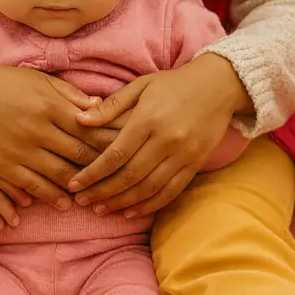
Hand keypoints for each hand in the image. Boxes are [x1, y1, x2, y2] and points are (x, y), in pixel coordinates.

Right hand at [0, 56, 105, 208]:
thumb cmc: (3, 82)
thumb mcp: (39, 80)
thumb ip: (70, 95)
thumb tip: (99, 107)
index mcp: (50, 105)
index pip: (89, 129)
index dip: (107, 143)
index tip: (121, 152)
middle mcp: (37, 129)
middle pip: (78, 154)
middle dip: (99, 167)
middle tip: (115, 178)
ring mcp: (19, 150)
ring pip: (58, 175)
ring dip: (78, 187)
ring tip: (93, 195)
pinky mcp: (2, 165)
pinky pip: (31, 186)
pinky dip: (50, 195)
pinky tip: (63, 202)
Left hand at [71, 54, 250, 216]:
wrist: (220, 85)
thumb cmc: (174, 83)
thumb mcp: (141, 85)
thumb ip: (111, 105)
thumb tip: (80, 120)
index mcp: (148, 118)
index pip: (115, 154)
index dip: (92, 174)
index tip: (75, 185)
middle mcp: (166, 139)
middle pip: (129, 176)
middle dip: (102, 192)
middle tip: (82, 201)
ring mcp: (183, 154)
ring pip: (148, 188)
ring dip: (122, 203)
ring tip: (102, 209)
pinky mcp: (196, 164)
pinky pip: (170, 192)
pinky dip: (150, 205)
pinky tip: (132, 211)